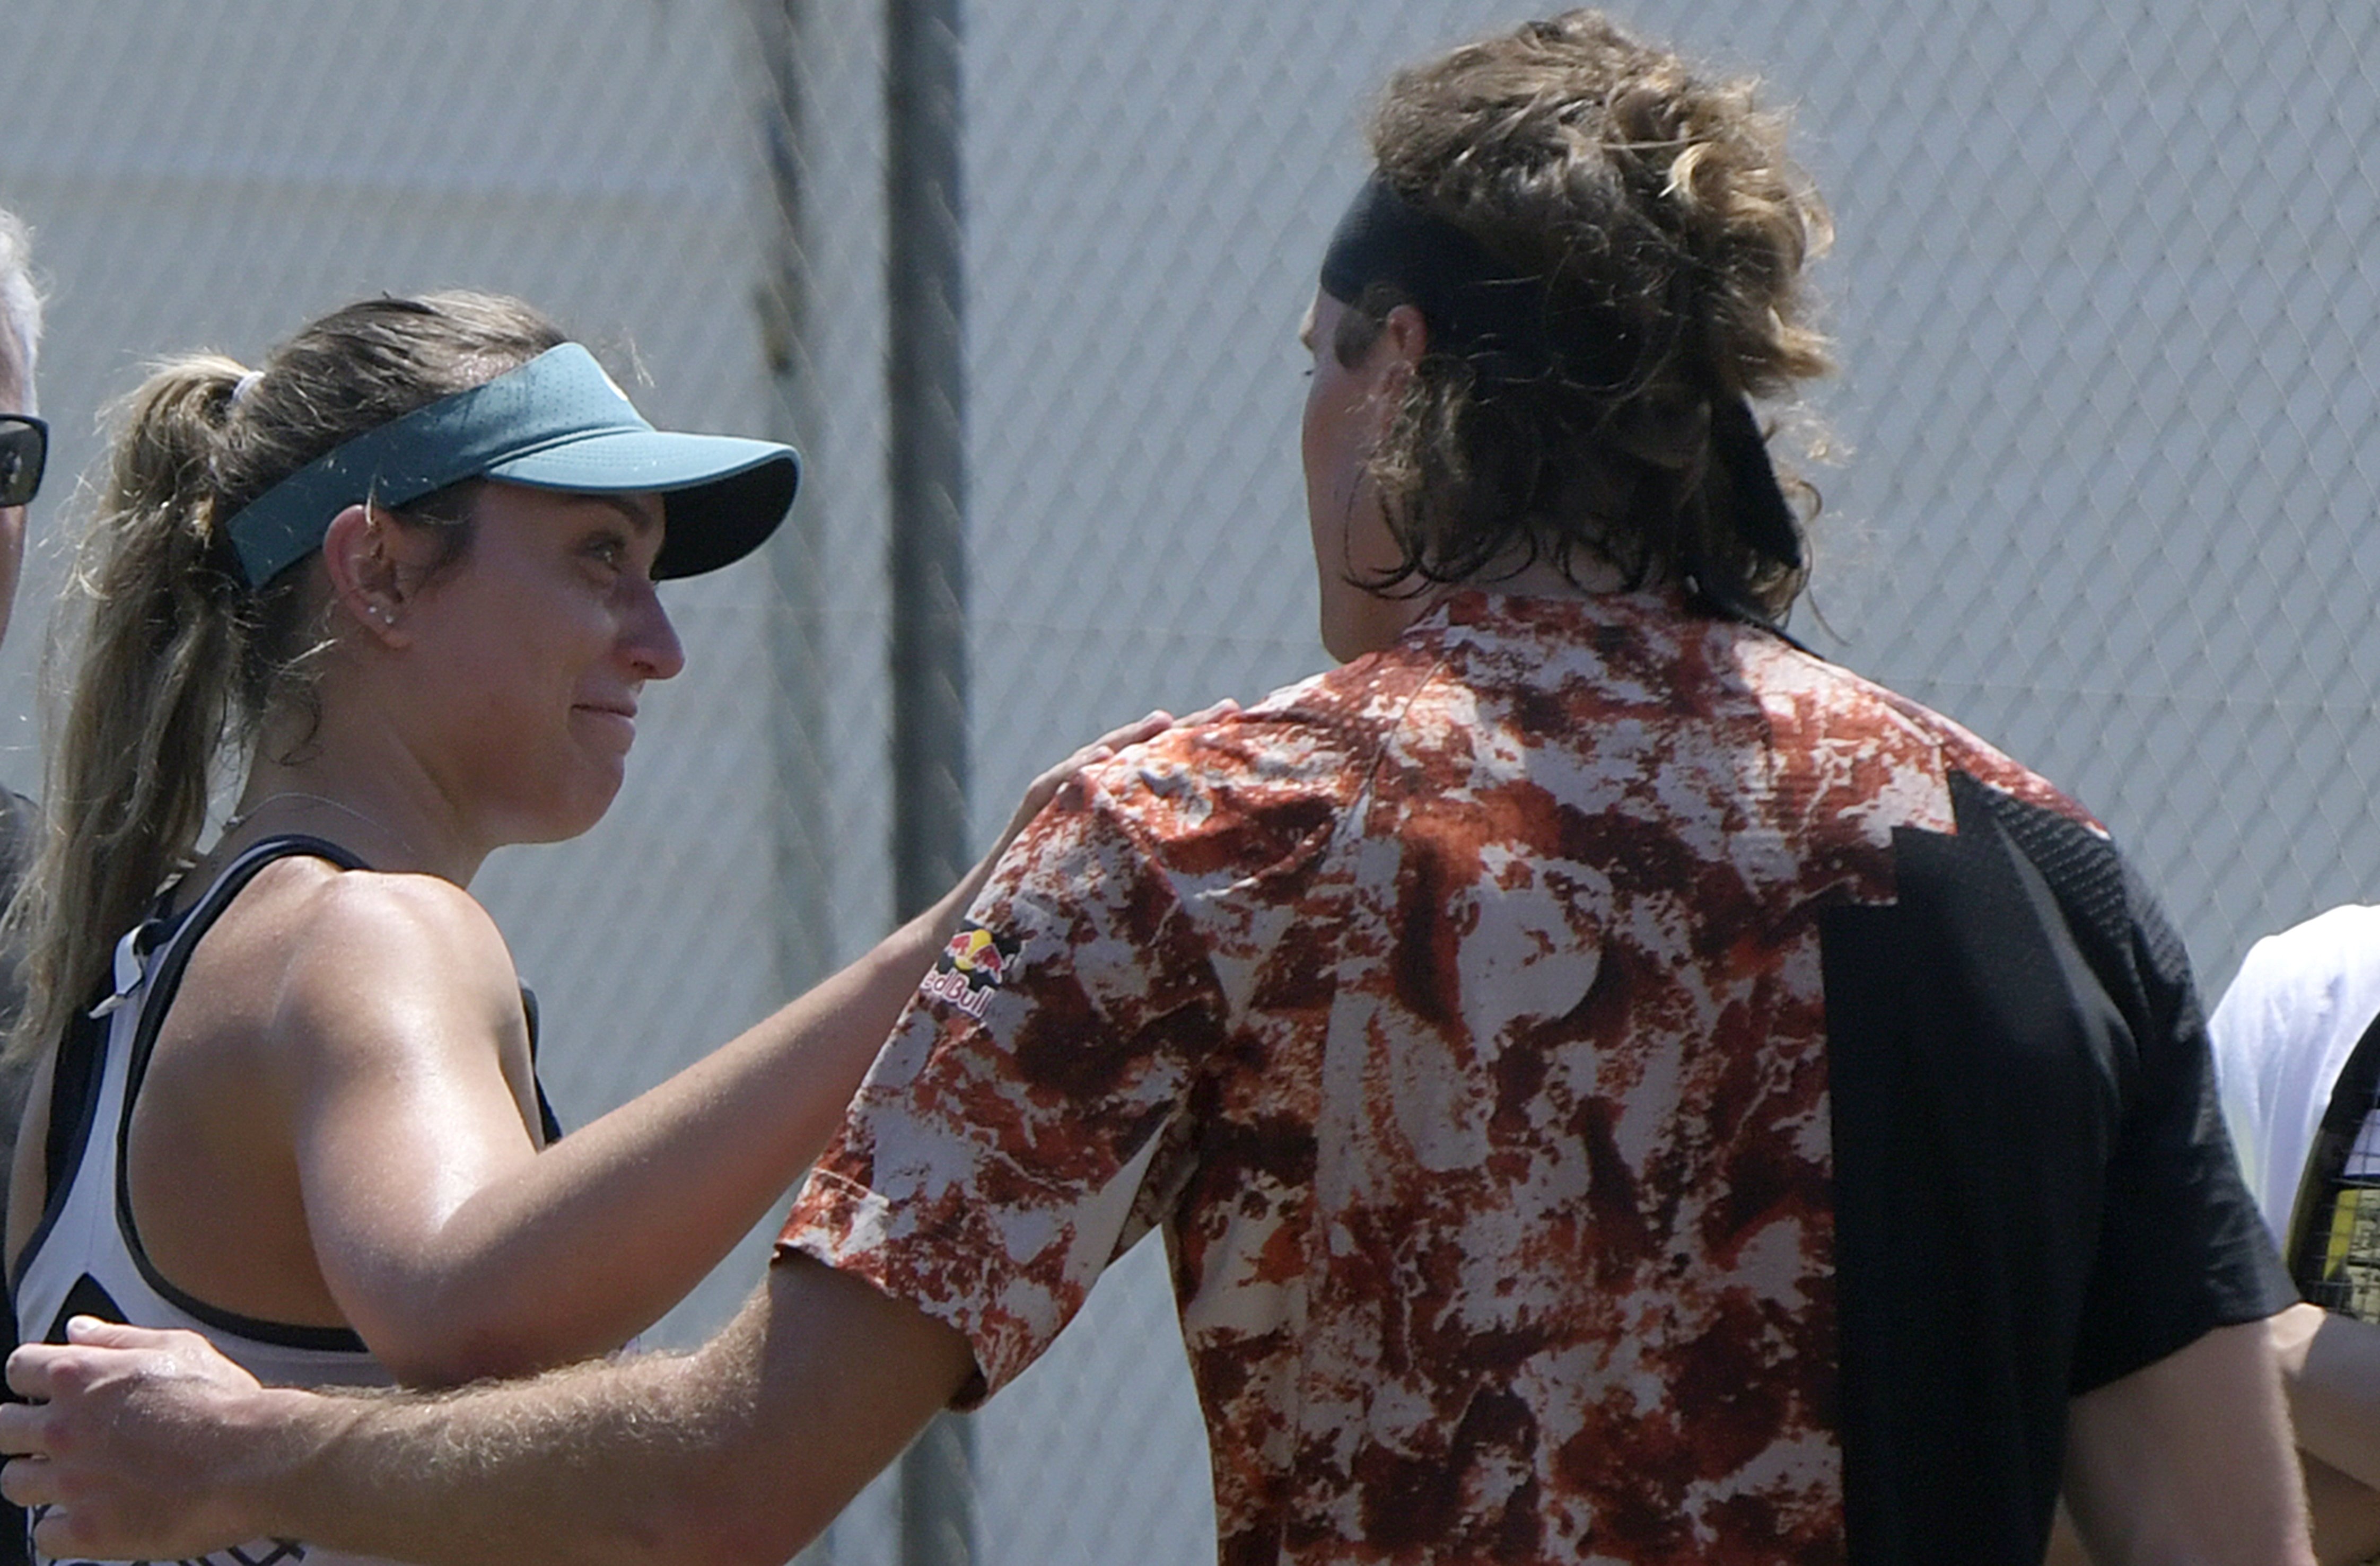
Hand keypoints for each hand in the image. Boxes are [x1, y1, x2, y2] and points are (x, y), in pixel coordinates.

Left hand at [0, 1318, 281, 1560]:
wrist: (254, 1459)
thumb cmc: (223, 1401)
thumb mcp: (179, 1347)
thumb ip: (118, 1339)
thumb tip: (76, 1329)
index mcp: (81, 1378)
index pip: (19, 1368)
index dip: (35, 1377)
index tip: (53, 1388)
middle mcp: (63, 1429)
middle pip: (4, 1428)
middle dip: (27, 1430)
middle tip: (62, 1436)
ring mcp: (70, 1483)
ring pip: (14, 1483)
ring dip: (39, 1478)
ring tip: (76, 1477)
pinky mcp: (86, 1531)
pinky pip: (43, 1534)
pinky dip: (62, 1526)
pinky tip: (92, 1512)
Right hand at [946, 701, 1241, 926]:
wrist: (986, 936)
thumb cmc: (1062, 924)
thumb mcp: (1122, 899)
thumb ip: (1158, 884)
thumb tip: (1226, 900)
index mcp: (1120, 817)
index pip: (1166, 777)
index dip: (1204, 755)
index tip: (1247, 735)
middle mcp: (1091, 801)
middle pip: (1141, 757)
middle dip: (1184, 732)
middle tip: (1230, 710)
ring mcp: (1058, 806)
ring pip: (1097, 763)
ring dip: (1131, 739)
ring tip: (1166, 722)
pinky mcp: (1028, 821)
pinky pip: (1051, 791)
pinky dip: (1076, 772)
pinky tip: (1103, 760)